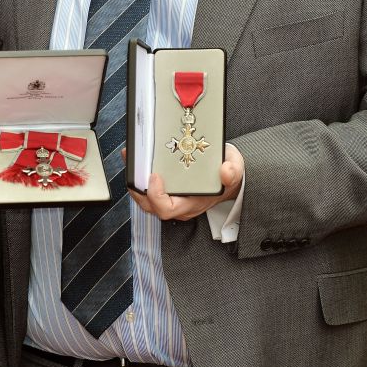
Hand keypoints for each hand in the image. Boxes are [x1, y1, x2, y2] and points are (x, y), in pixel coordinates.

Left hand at [129, 143, 243, 220]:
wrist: (227, 176)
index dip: (156, 196)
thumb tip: (225, 171)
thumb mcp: (236, 169)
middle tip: (134, 165)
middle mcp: (179, 205)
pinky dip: (139, 175)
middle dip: (137, 188)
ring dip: (135, 180)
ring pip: (145, 198)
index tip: (155, 175)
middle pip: (150, 206)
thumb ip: (233, 171)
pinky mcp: (167, 190)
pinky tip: (136, 158)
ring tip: (130, 157)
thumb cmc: (228, 175)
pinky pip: (148, 188)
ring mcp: (172, 198)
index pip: (166, 209)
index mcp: (192, 203)